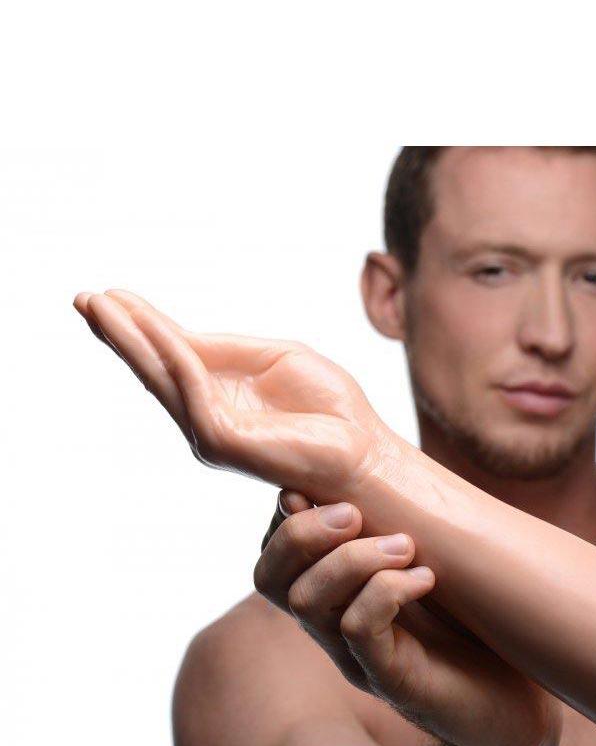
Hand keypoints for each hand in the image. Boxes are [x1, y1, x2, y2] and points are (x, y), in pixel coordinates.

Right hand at [72, 289, 383, 496]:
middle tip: (82, 298)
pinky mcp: (225, 444)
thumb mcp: (280, 358)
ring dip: (131, 342)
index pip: (174, 354)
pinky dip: (176, 361)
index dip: (142, 325)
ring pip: (162, 379)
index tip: (110, 294)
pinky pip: (194, 394)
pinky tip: (158, 333)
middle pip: (154, 368)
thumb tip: (181, 335)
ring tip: (98, 307)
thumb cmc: (331, 410)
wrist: (364, 450)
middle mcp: (208, 416)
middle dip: (118, 333)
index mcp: (222, 394)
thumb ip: (229, 348)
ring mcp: (212, 432)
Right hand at [254, 489, 563, 745]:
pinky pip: (358, 631)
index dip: (288, 512)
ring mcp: (357, 657)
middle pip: (269, 577)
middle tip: (355, 512)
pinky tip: (425, 578)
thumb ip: (396, 523)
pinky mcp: (391, 680)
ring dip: (353, 559)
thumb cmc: (473, 624)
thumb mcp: (429, 560)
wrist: (516, 702)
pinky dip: (385, 592)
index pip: (274, 552)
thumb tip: (376, 459)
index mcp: (335, 594)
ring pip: (307, 602)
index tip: (336, 482)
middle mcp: (332, 626)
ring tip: (406, 545)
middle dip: (302, 531)